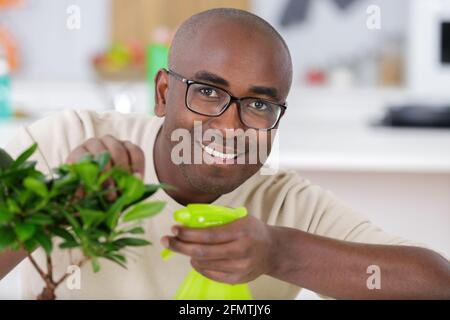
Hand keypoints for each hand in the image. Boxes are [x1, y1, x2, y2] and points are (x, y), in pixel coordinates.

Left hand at [66, 135, 144, 198]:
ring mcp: (112, 143)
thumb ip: (82, 193)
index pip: (84, 157)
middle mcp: (94, 144)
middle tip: (114, 191)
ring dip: (123, 171)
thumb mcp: (84, 193)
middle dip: (110, 173)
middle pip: (103, 152)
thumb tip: (84, 195)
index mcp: (79, 154)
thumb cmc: (92, 190)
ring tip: (126, 188)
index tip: (98, 190)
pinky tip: (138, 179)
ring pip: (120, 150)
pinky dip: (138, 166)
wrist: (106, 186)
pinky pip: (136, 152)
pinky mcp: (128, 146)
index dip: (92, 173)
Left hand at [161, 215, 276, 283]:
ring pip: (204, 264)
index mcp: (240, 232)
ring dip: (188, 255)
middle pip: (202, 252)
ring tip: (183, 247)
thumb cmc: (253, 230)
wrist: (273, 251)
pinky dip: (199, 265)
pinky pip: (210, 274)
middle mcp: (240, 251)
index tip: (174, 228)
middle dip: (180, 246)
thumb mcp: (240, 218)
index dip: (188, 233)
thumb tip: (189, 220)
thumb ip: (218, 219)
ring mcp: (239, 268)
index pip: (208, 235)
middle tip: (167, 240)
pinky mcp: (236, 279)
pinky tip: (195, 258)